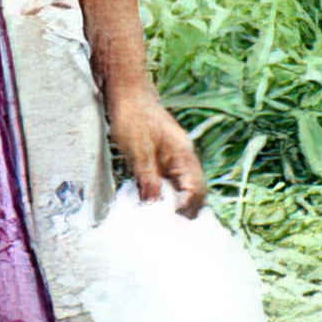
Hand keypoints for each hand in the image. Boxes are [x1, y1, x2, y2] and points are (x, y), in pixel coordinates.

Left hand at [107, 84, 205, 214]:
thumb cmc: (132, 116)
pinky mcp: (161, 161)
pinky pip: (168, 183)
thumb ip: (148, 178)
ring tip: (157, 222)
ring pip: (180, 189)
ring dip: (171, 205)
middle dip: (182, 212)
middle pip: (193, 192)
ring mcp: (173, 160)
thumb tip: (155, 206)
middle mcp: (183, 159)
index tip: (170, 224)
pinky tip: (148, 205)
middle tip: (164, 229)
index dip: (186, 209)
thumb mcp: (138, 150)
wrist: (126, 91)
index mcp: (184, 155)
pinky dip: (162, 196)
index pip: (196, 190)